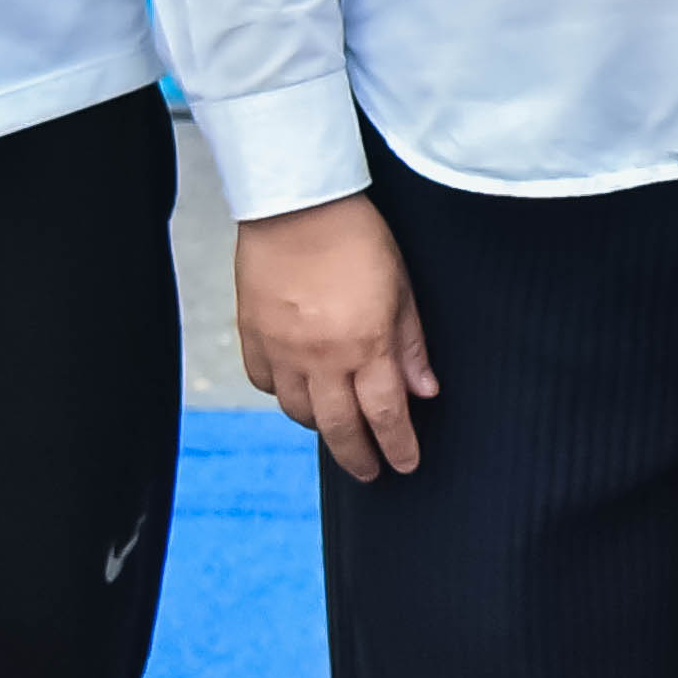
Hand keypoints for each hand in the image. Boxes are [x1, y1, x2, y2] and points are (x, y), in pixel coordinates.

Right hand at [235, 195, 435, 481]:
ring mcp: (281, 349)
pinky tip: (296, 391)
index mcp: (366, 344)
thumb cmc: (357, 237)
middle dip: (358, 457)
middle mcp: (322, 357)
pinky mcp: (252, 335)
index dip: (397, 446)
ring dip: (321, 426)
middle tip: (370, 472)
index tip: (405, 465)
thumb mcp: (403, 289)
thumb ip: (411, 345)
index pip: (385, 414)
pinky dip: (282, 394)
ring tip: (337, 428)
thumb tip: (425, 392)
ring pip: (298, 411)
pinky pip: (263, 383)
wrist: (298, 205)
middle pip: (339, 427)